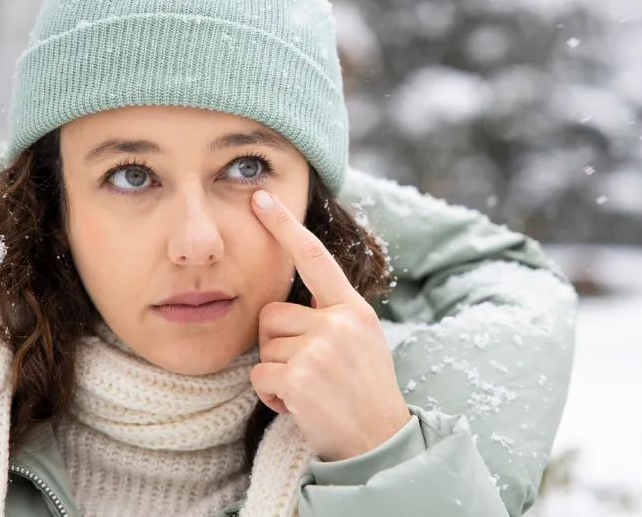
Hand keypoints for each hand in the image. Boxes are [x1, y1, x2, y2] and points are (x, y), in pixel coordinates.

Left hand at [248, 190, 411, 461]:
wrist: (381, 441)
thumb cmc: (363, 389)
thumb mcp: (361, 339)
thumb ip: (331, 314)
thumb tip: (288, 299)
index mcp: (353, 309)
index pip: (314, 258)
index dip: (285, 227)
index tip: (261, 200)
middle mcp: (339, 323)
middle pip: (272, 315)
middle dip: (278, 343)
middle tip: (309, 370)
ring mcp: (321, 350)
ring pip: (264, 347)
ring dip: (277, 372)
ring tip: (310, 389)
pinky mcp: (302, 378)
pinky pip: (260, 376)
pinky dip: (271, 394)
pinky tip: (300, 405)